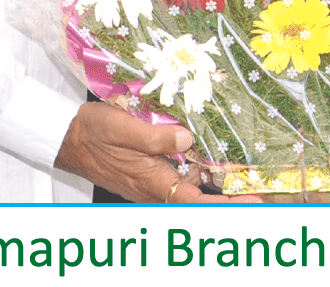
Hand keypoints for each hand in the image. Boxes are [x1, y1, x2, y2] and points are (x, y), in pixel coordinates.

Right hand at [54, 102, 256, 203]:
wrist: (68, 138)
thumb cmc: (92, 132)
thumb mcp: (122, 126)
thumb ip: (154, 136)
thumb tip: (186, 138)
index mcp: (153, 180)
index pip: (197, 202)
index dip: (228, 203)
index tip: (254, 200)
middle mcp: (155, 188)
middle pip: (200, 201)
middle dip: (230, 198)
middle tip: (261, 191)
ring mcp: (152, 184)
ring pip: (191, 191)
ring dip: (216, 186)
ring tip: (243, 176)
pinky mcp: (149, 176)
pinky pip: (179, 182)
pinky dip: (199, 176)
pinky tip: (210, 161)